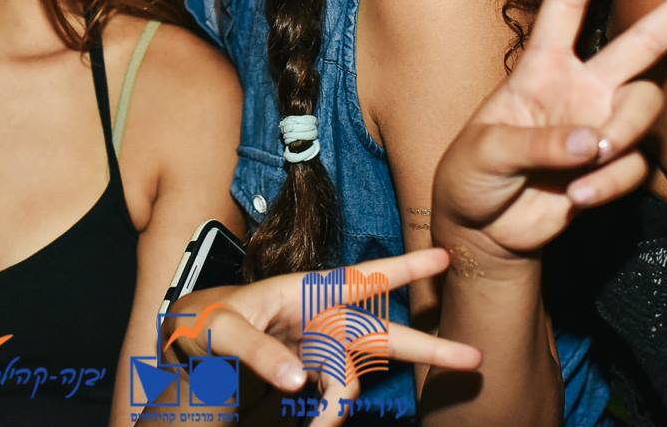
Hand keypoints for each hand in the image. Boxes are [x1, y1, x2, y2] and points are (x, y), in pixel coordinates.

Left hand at [163, 250, 481, 426]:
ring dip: (339, 409)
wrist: (192, 343)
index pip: (362, 277)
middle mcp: (322, 320)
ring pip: (354, 380)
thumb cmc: (208, 321)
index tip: (445, 257)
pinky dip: (325, 416)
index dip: (405, 268)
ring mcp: (321, 349)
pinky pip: (332, 399)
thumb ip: (258, 350)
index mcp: (306, 293)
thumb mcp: (223, 330)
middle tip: (474, 358)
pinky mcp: (313, 376)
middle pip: (383, 335)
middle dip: (428, 348)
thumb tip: (302, 383)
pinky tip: (308, 425)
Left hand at [433, 0, 666, 261]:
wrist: (484, 231)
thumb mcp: (486, 153)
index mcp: (540, 68)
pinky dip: (607, 183)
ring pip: (646, 107)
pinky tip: (574, 199)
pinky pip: (634, 164)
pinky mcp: (614, 166)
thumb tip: (596, 141)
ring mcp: (602, 125)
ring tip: (580, 168)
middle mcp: (580, 88)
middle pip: (640, 42)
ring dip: (620, 137)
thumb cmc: (471, 177)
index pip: (565, 4)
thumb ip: (539, 143)